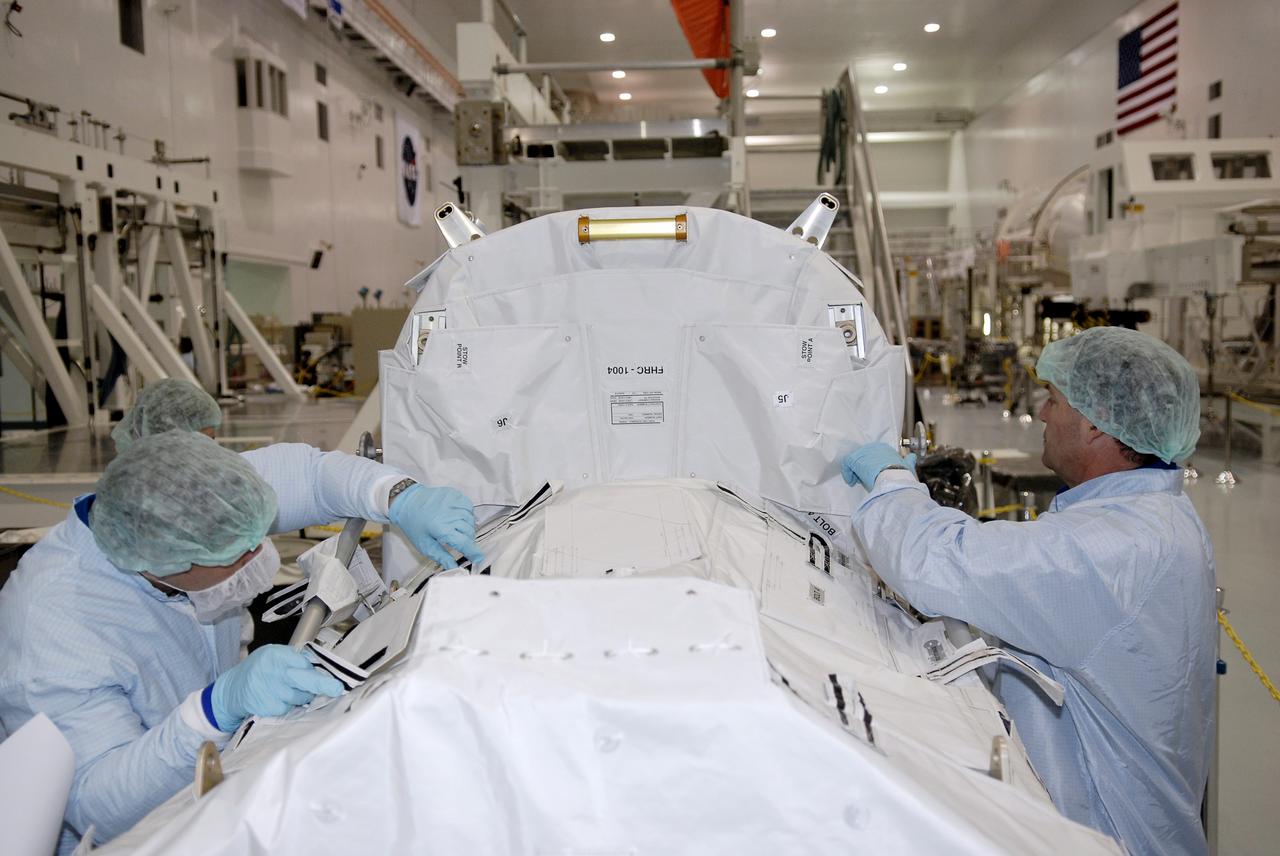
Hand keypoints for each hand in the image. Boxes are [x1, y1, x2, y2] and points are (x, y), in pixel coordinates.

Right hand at [211, 644, 343, 730]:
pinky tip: (278, 699)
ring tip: (288, 690)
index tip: (332, 676)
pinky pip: (288, 708)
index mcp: (275, 655)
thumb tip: (321, 666)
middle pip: (304, 679)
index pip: (304, 662)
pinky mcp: (266, 707)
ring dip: (302, 696)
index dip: (317, 671)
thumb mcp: (273, 656)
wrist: (231, 690)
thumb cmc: (258, 671)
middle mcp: (272, 671)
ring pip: (299, 697)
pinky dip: (288, 706)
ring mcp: (269, 691)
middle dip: (323, 685)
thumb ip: (294, 659)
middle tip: (337, 689)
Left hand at [388, 484, 484, 568]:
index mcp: (441, 529)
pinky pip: (469, 507)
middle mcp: (449, 514)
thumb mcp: (425, 545)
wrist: (407, 502)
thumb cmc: (414, 524)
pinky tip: (457, 517)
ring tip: (454, 528)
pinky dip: (466, 514)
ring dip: (467, 527)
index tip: (478, 558)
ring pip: (471, 520)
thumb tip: (453, 568)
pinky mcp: (454, 494)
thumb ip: (442, 557)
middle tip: (457, 541)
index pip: (465, 543)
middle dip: (467, 540)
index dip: (473, 552)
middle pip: (470, 532)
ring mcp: (453, 502)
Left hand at [841, 442, 915, 489]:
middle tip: (863, 479)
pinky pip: (847, 465)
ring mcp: (863, 452)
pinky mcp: (854, 459)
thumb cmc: (900, 475)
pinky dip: (848, 474)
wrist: (893, 478)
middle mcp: (873, 447)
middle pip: (863, 458)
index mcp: (885, 448)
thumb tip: (912, 457)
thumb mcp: (907, 466)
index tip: (873, 475)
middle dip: (862, 469)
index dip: (872, 466)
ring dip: (855, 472)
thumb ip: (908, 461)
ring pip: (855, 461)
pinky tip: (852, 482)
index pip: (874, 456)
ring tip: (858, 481)